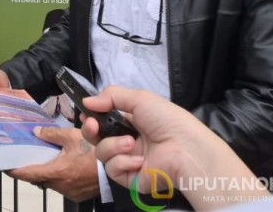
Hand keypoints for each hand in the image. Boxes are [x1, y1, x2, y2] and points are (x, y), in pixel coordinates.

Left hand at [8, 127, 98, 201]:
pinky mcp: (77, 195)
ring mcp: (69, 192)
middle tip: (28, 157)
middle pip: (38, 179)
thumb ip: (50, 134)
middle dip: (32, 169)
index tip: (5, 165)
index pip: (27, 174)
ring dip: (48, 173)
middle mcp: (60, 186)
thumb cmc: (94, 150)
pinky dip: (60, 178)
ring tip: (48, 160)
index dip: (14, 170)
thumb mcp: (71, 136)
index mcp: (56, 172)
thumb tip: (35, 133)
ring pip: (50, 183)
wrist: (118, 165)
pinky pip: (62, 187)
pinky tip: (64, 167)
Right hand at [80, 86, 262, 205]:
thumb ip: (111, 96)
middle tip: (93, 126)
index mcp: (131, 122)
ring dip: (114, 146)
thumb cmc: (167, 120)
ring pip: (102, 153)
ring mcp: (127, 160)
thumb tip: (86, 101)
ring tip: (132, 143)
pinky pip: (113, 169)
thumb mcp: (140, 98)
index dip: (91, 118)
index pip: (103, 121)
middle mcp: (127, 141)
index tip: (86, 114)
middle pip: (96, 138)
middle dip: (90, 130)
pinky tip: (139, 160)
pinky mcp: (129, 178)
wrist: (186, 149)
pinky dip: (123, 162)